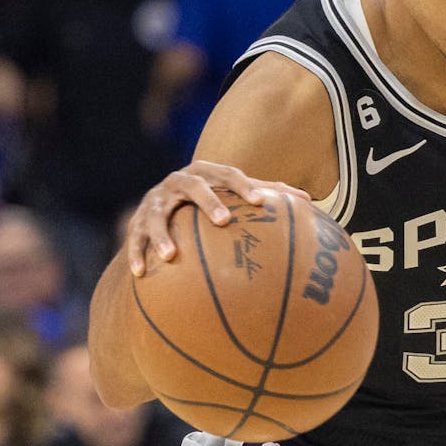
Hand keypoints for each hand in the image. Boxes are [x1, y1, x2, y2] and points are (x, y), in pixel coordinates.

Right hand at [126, 160, 312, 275]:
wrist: (167, 197)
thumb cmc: (213, 197)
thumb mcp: (236, 192)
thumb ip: (267, 193)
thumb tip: (310, 200)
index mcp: (206, 172)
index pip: (227, 174)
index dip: (244, 186)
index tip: (259, 202)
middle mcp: (178, 182)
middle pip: (193, 186)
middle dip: (208, 202)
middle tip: (224, 221)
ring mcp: (156, 200)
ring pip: (156, 214)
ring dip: (162, 234)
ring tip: (171, 255)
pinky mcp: (137, 220)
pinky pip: (135, 238)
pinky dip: (137, 254)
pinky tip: (141, 273)